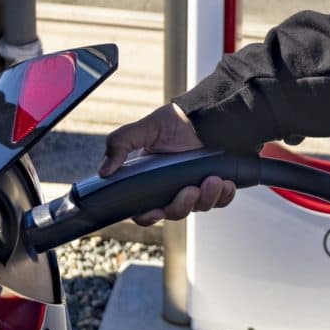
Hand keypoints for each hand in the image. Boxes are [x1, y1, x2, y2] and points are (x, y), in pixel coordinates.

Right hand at [98, 103, 235, 225]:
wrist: (206, 113)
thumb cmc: (175, 121)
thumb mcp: (143, 130)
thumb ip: (120, 145)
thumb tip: (104, 171)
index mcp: (150, 181)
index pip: (144, 210)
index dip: (148, 216)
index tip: (156, 212)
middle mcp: (171, 188)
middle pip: (174, 212)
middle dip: (183, 204)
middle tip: (191, 189)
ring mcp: (194, 188)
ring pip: (198, 208)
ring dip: (207, 199)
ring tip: (213, 180)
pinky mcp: (215, 186)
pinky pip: (220, 201)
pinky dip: (224, 196)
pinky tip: (225, 183)